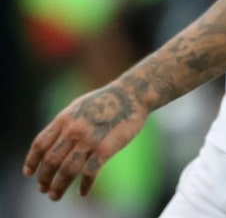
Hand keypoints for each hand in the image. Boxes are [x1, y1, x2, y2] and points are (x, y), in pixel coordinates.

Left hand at [23, 82, 147, 200]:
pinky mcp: (106, 148)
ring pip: (67, 170)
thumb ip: (64, 124)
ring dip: (59, 186)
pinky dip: (85, 185)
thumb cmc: (106, 101)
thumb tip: (51, 144)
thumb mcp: (78, 107)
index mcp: (64, 119)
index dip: (32, 161)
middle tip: (43, 189)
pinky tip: (82, 192)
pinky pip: (90, 172)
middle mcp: (73, 130)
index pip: (40, 144)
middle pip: (51, 161)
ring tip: (55, 195)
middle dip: (44, 178)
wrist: (132, 94)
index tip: (29, 173)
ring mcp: (89, 140)